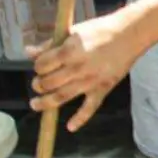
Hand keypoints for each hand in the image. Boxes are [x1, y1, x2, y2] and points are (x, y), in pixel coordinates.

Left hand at [28, 13, 142, 130]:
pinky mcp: (102, 89)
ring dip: (45, 103)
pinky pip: (89, 108)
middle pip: (48, 82)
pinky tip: (70, 127)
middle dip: (39, 84)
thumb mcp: (72, 32)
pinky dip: (80, 119)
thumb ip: (50, 44)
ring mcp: (89, 81)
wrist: (129, 34)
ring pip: (61, 97)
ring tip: (36, 104)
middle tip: (39, 83)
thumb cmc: (100, 30)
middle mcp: (76, 68)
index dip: (38, 66)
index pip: (42, 65)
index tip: (40, 66)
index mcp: (68, 51)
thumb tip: (28, 52)